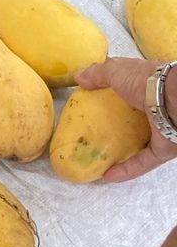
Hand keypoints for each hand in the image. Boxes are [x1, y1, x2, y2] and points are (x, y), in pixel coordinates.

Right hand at [75, 57, 176, 181]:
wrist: (175, 101)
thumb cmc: (146, 81)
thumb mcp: (116, 70)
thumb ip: (98, 73)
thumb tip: (79, 77)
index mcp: (146, 86)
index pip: (129, 89)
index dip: (113, 93)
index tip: (94, 101)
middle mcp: (154, 108)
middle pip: (134, 118)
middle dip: (118, 126)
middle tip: (94, 132)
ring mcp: (159, 130)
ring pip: (139, 143)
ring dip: (121, 152)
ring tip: (99, 159)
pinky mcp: (162, 150)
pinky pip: (143, 162)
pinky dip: (126, 170)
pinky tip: (107, 176)